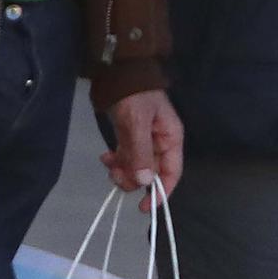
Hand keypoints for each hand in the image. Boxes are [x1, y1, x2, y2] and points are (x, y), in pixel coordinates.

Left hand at [102, 89, 184, 209]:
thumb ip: (141, 152)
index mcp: (171, 138)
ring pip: (136, 167)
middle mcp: (161, 142)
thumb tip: (146, 181)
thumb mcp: (137, 123)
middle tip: (115, 176)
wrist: (118, 71)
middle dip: (134, 178)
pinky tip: (105, 157)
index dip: (161, 192)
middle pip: (151, 173)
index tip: (144, 207)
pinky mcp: (131, 136)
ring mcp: (145, 140)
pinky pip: (126, 157)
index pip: (172, 172)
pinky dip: (116, 161)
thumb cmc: (133, 95)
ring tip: (108, 163)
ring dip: (122, 171)